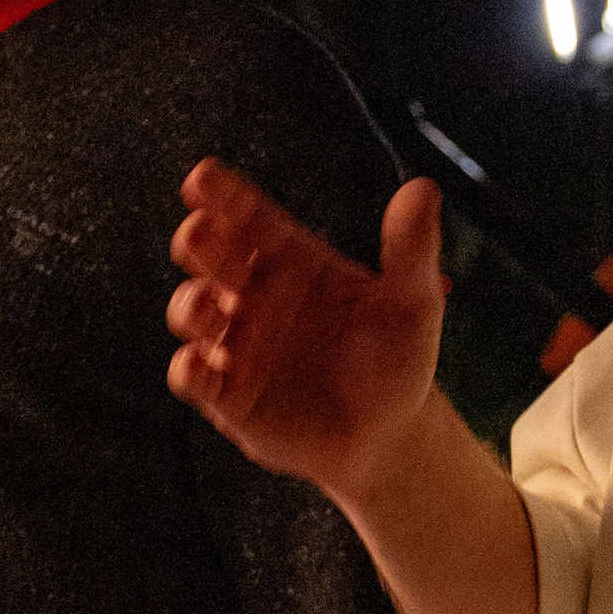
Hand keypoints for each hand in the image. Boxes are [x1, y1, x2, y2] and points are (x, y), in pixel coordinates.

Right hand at [167, 162, 444, 504]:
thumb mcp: (412, 302)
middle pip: (212, 255)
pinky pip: (193, 377)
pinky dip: (189, 368)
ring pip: (192, 311)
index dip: (223, 195)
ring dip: (191, 304)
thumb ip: (410, 247)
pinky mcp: (229, 395)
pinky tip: (199, 362)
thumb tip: (423, 189)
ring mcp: (238, 344)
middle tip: (200, 233)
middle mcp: (256, 295)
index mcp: (292, 260)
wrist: (391, 436)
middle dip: (199, 240)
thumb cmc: (397, 359)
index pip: (249, 218)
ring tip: (210, 302)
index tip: (203, 178)